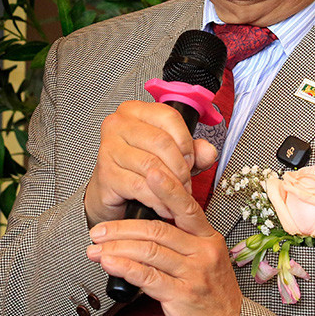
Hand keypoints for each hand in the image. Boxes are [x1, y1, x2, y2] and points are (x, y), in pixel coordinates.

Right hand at [84, 100, 218, 226]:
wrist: (111, 192)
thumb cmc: (139, 168)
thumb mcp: (170, 155)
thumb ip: (194, 151)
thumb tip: (208, 152)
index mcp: (135, 111)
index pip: (169, 117)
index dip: (186, 141)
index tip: (191, 160)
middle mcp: (118, 124)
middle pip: (161, 141)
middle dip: (180, 167)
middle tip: (186, 183)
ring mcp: (108, 148)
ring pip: (151, 165)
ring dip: (170, 185)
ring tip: (177, 196)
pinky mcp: (106, 174)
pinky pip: (139, 186)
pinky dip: (157, 199)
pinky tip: (164, 205)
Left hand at [87, 171, 242, 315]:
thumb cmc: (215, 300)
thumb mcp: (206, 265)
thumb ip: (182, 246)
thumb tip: (145, 233)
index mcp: (208, 239)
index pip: (186, 205)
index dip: (166, 186)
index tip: (147, 170)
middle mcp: (203, 252)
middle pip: (157, 228)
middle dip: (121, 227)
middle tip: (97, 231)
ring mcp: (194, 274)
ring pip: (149, 251)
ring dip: (116, 248)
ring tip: (94, 249)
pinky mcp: (183, 296)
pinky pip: (148, 276)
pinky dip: (125, 268)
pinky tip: (109, 264)